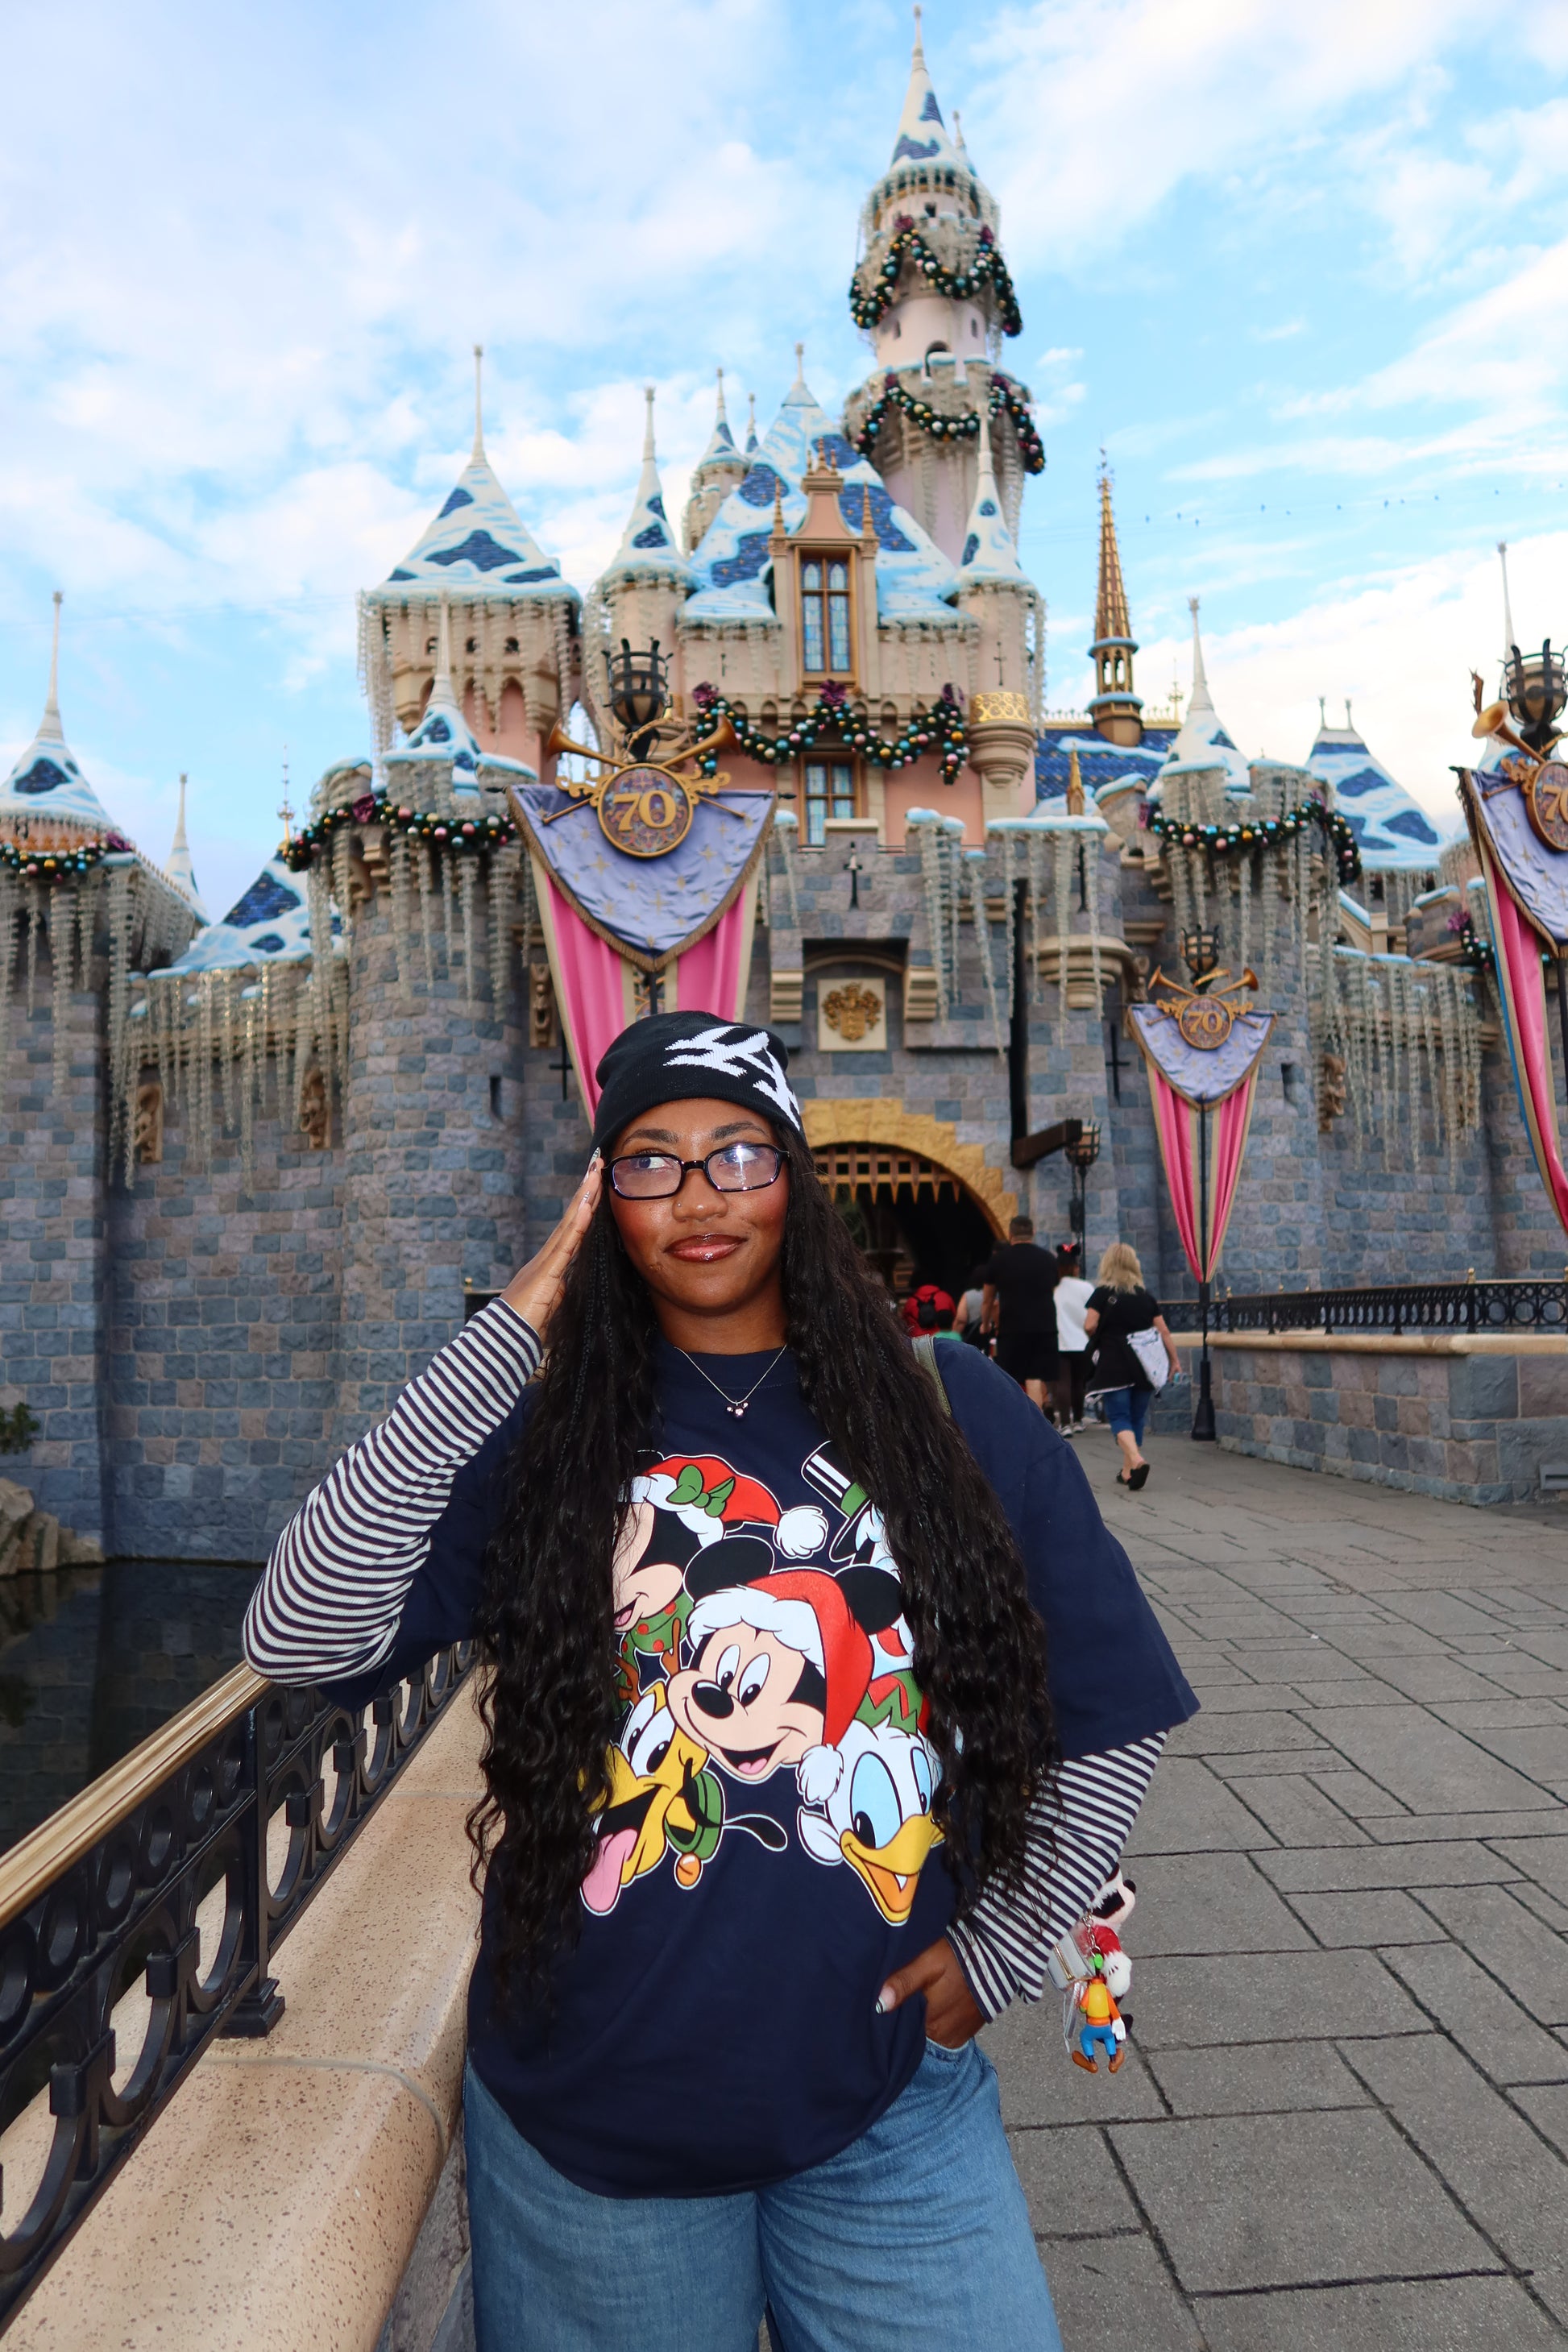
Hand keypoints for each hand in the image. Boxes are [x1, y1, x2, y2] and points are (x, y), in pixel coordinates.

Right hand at [500, 1156, 601, 1341]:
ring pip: (569, 1224)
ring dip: (584, 1196)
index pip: (573, 1229)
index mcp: (550, 1265)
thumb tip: (567, 1287)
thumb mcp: (552, 1308)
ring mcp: (545, 1263)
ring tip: (595, 1171)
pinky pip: (565, 1244)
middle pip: (571, 1218)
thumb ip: (561, 1293)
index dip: (586, 1205)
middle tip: (597, 1161)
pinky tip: (587, 1204)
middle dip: (586, 1189)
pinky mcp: (546, 1273)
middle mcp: (547, 1257)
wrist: (501, 1342)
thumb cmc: (523, 1329)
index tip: (597, 1182)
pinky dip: (577, 1223)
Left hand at [876, 1936, 983, 2049]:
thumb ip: (904, 1982)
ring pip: (927, 2034)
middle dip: (904, 2020)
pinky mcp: (965, 2034)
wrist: (998, 1957)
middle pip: (914, 2033)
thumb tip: (879, 2004)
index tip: (880, 2006)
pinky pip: (943, 2034)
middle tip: (897, 2000)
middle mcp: (942, 2036)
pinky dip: (936, 2024)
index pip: (900, 2028)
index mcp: (929, 2022)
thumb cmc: (959, 1957)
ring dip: (921, 2023)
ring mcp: (955, 2037)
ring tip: (917, 2003)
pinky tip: (933, 2008)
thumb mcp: (928, 1962)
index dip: (891, 2017)